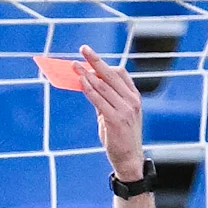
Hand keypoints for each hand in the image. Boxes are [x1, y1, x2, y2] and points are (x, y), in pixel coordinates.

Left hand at [68, 48, 146, 180]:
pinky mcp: (116, 119)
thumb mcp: (114, 114)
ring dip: (86, 74)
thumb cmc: (120, 136)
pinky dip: (88, 89)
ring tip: (74, 66)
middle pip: (111, 75)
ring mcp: (125, 109)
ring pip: (102, 86)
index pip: (120, 73)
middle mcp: (132, 100)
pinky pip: (99, 100)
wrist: (129, 159)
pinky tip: (80, 82)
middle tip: (84, 48)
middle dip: (95, 60)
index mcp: (133, 97)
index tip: (90, 56)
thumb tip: (87, 83)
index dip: (103, 64)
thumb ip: (103, 99)